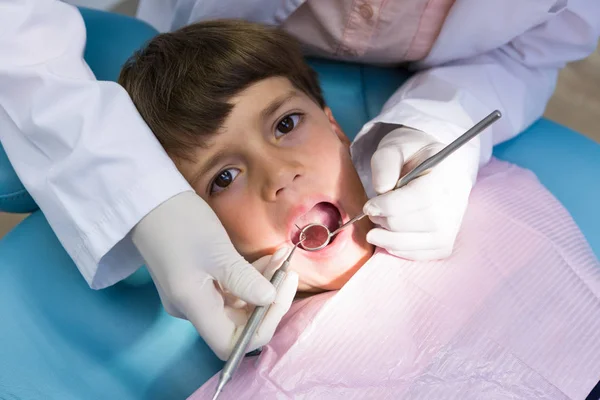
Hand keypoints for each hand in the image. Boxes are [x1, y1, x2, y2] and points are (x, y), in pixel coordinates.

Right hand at [131, 191, 297, 359]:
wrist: (150, 201)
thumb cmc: (179, 223)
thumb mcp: (217, 251)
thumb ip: (244, 280)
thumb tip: (270, 300)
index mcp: (193, 307)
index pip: (231, 344)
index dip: (261, 327)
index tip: (280, 294)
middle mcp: (193, 308)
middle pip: (239, 323)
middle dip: (269, 300)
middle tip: (288, 270)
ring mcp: (196, 294)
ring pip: (239, 303)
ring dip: (264, 285)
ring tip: (282, 258)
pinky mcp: (199, 280)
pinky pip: (232, 288)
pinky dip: (252, 277)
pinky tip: (268, 258)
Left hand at [363, 127, 478, 259]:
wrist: (426, 166)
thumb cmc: (407, 155)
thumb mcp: (392, 148)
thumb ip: (384, 163)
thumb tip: (382, 189)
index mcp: (447, 170)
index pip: (424, 196)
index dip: (392, 206)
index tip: (369, 206)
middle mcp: (458, 197)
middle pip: (426, 221)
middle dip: (389, 221)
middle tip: (372, 212)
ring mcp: (456, 220)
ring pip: (427, 241)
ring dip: (392, 239)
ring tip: (376, 228)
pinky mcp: (448, 238)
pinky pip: (429, 253)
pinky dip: (404, 251)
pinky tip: (389, 240)